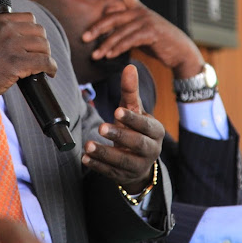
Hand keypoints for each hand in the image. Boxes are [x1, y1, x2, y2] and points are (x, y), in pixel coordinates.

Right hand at [0, 12, 57, 106]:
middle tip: (39, 56)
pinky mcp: (16, 63)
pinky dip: (50, 67)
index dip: (35, 32)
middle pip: (39, 31)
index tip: (34, 43)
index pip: (29, 18)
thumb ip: (3, 32)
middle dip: (42, 45)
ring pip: (44, 46)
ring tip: (43, 65)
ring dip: (46, 56)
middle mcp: (5, 29)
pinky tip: (49, 72)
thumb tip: (27, 37)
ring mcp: (11, 45)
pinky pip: (44, 62)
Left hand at [82, 0, 203, 78]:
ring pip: (120, 32)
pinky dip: (118, 48)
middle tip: (84, 38)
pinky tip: (110, 55)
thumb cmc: (157, 42)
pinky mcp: (151, 32)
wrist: (180, 51)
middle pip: (114, 17)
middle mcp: (141, 12)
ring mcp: (146, 21)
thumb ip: (126, 29)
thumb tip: (106, 32)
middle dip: (97, 28)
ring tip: (95, 55)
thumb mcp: (140, 32)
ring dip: (106, 45)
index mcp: (138, 9)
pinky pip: (130, 40)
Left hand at [82, 65, 163, 192]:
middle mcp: (152, 150)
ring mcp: (139, 165)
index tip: (116, 111)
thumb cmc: (136, 128)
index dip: (132, 118)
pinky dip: (98, 166)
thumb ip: (130, 91)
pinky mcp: (125, 176)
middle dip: (120, 135)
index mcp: (156, 131)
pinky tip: (85, 158)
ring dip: (105, 153)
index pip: (145, 125)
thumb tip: (129, 66)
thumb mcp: (134, 110)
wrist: (140, 160)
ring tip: (88, 145)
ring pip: (123, 161)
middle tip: (101, 126)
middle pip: (138, 144)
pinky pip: (111, 172)